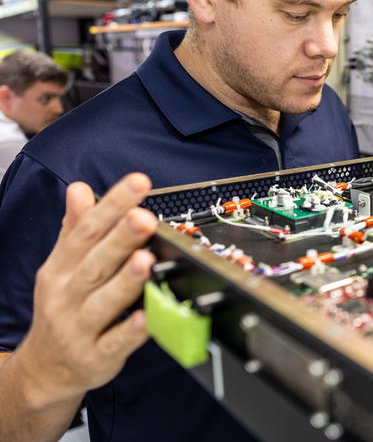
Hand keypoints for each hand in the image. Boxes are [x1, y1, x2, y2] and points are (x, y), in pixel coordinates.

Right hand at [16, 173, 157, 407]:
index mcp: (60, 268)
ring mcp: (79, 329)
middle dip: (120, 239)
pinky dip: (130, 331)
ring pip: (103, 302)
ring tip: (147, 259)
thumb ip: (76, 229)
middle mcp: (66, 296)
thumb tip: (80, 189)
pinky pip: (115, 344)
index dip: (112, 205)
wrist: (45, 369)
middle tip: (144, 217)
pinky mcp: (96, 358)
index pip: (86, 231)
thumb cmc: (64, 308)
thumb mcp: (62, 267)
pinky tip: (147, 316)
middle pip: (95, 264)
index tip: (138, 182)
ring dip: (126, 281)